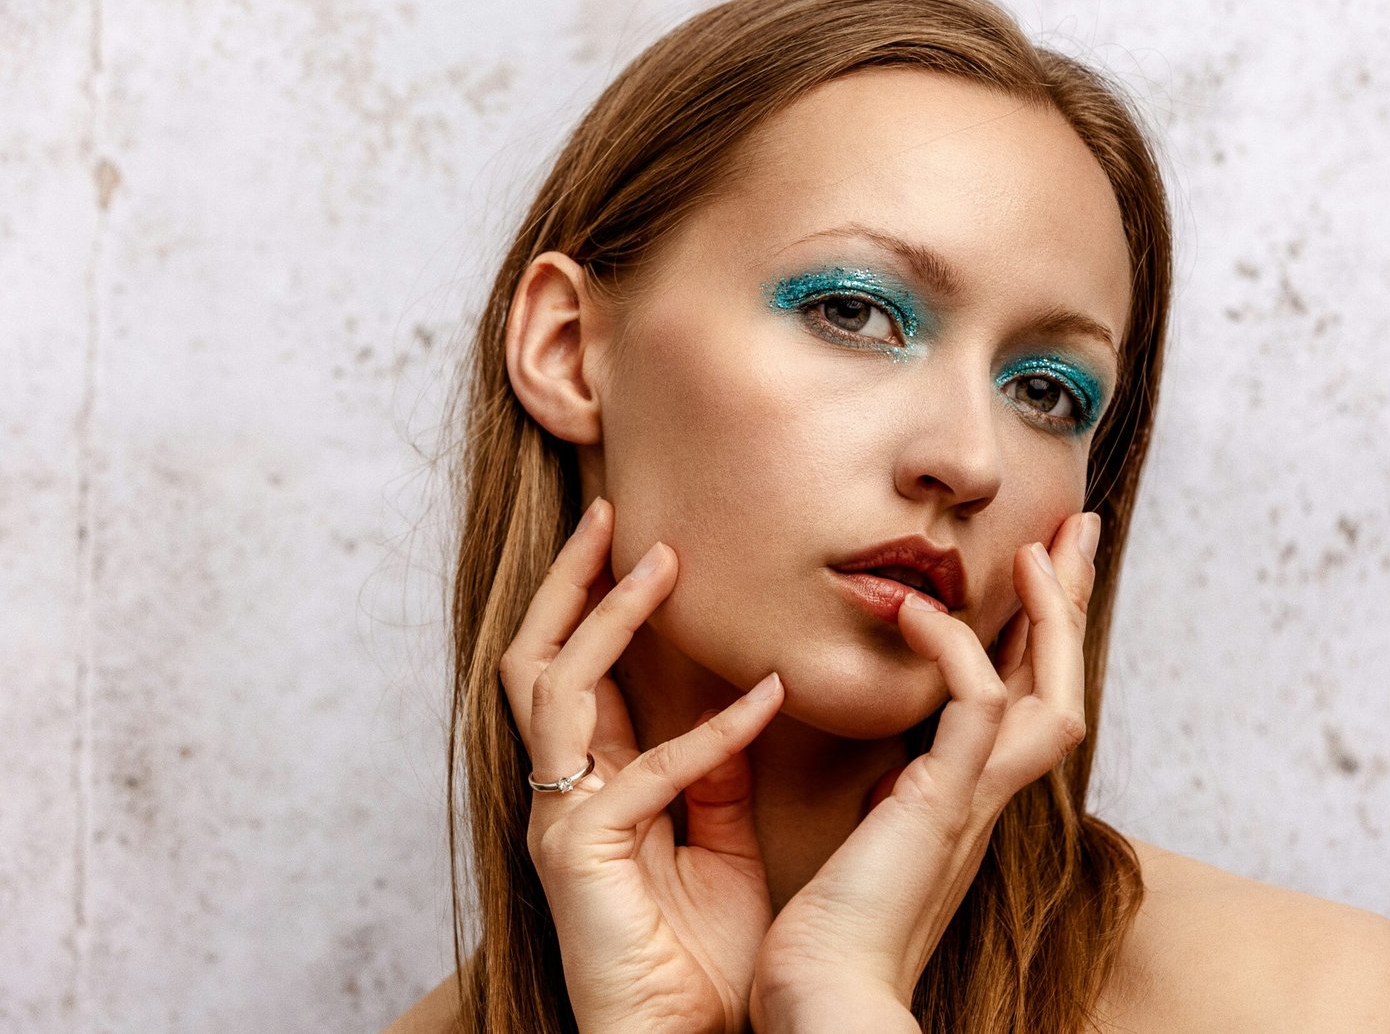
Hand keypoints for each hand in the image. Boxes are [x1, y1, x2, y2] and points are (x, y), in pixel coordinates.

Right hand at [499, 497, 785, 1033]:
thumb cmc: (701, 962)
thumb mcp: (718, 846)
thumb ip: (712, 776)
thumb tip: (741, 704)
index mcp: (591, 787)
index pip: (574, 672)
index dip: (596, 602)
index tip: (636, 539)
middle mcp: (560, 794)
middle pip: (535, 659)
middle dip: (569, 582)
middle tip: (613, 515)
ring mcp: (559, 821)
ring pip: (556, 686)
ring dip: (610, 618)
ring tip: (661, 563)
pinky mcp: (579, 855)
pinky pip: (644, 772)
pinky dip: (708, 732)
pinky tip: (765, 701)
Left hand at [748, 511, 1099, 1030]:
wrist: (827, 998)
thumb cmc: (836, 928)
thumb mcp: (875, 836)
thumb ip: (898, 793)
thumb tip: (892, 761)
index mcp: (974, 797)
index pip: (1027, 694)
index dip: (1041, 630)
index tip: (1038, 565)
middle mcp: (992, 796)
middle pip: (1062, 680)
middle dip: (1073, 602)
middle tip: (1081, 526)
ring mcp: (975, 801)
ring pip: (1050, 691)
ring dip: (1050, 613)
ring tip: (1039, 547)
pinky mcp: (944, 804)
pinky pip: (974, 705)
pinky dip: (955, 648)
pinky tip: (918, 609)